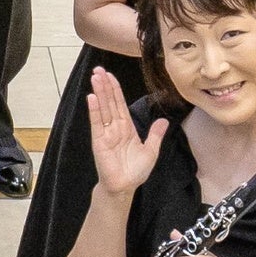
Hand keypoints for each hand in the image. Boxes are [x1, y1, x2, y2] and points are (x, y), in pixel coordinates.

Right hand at [86, 68, 167, 195]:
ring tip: (95, 77)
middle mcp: (115, 128)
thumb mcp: (151, 151)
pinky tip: (91, 98)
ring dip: (99, 92)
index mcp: (126, 128)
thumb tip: (163, 121)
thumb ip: (155, 135)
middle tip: (98, 69)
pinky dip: (94, 110)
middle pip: (109, 102)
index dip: (115, 90)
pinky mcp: (99, 141)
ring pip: (103, 108)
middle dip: (104, 85)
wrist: (125, 187)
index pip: (120, 104)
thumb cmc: (135, 171)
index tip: (110, 76)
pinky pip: (97, 123)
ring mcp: (106, 133)